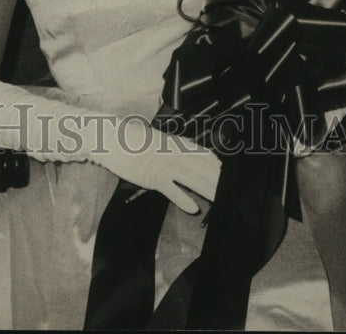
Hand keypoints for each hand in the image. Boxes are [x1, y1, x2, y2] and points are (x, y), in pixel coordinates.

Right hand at [97, 116, 220, 213]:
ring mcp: (164, 165)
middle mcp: (173, 153)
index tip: (227, 171)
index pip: (201, 153)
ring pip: (191, 178)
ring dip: (207, 190)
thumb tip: (186, 146)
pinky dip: (182, 199)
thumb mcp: (156, 138)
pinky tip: (193, 208)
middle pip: (201, 167)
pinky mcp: (153, 177)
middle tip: (232, 188)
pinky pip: (171, 190)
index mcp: (174, 143)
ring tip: (221, 199)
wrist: (113, 139)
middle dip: (217, 178)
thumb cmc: (132, 139)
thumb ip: (171, 144)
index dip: (214, 162)